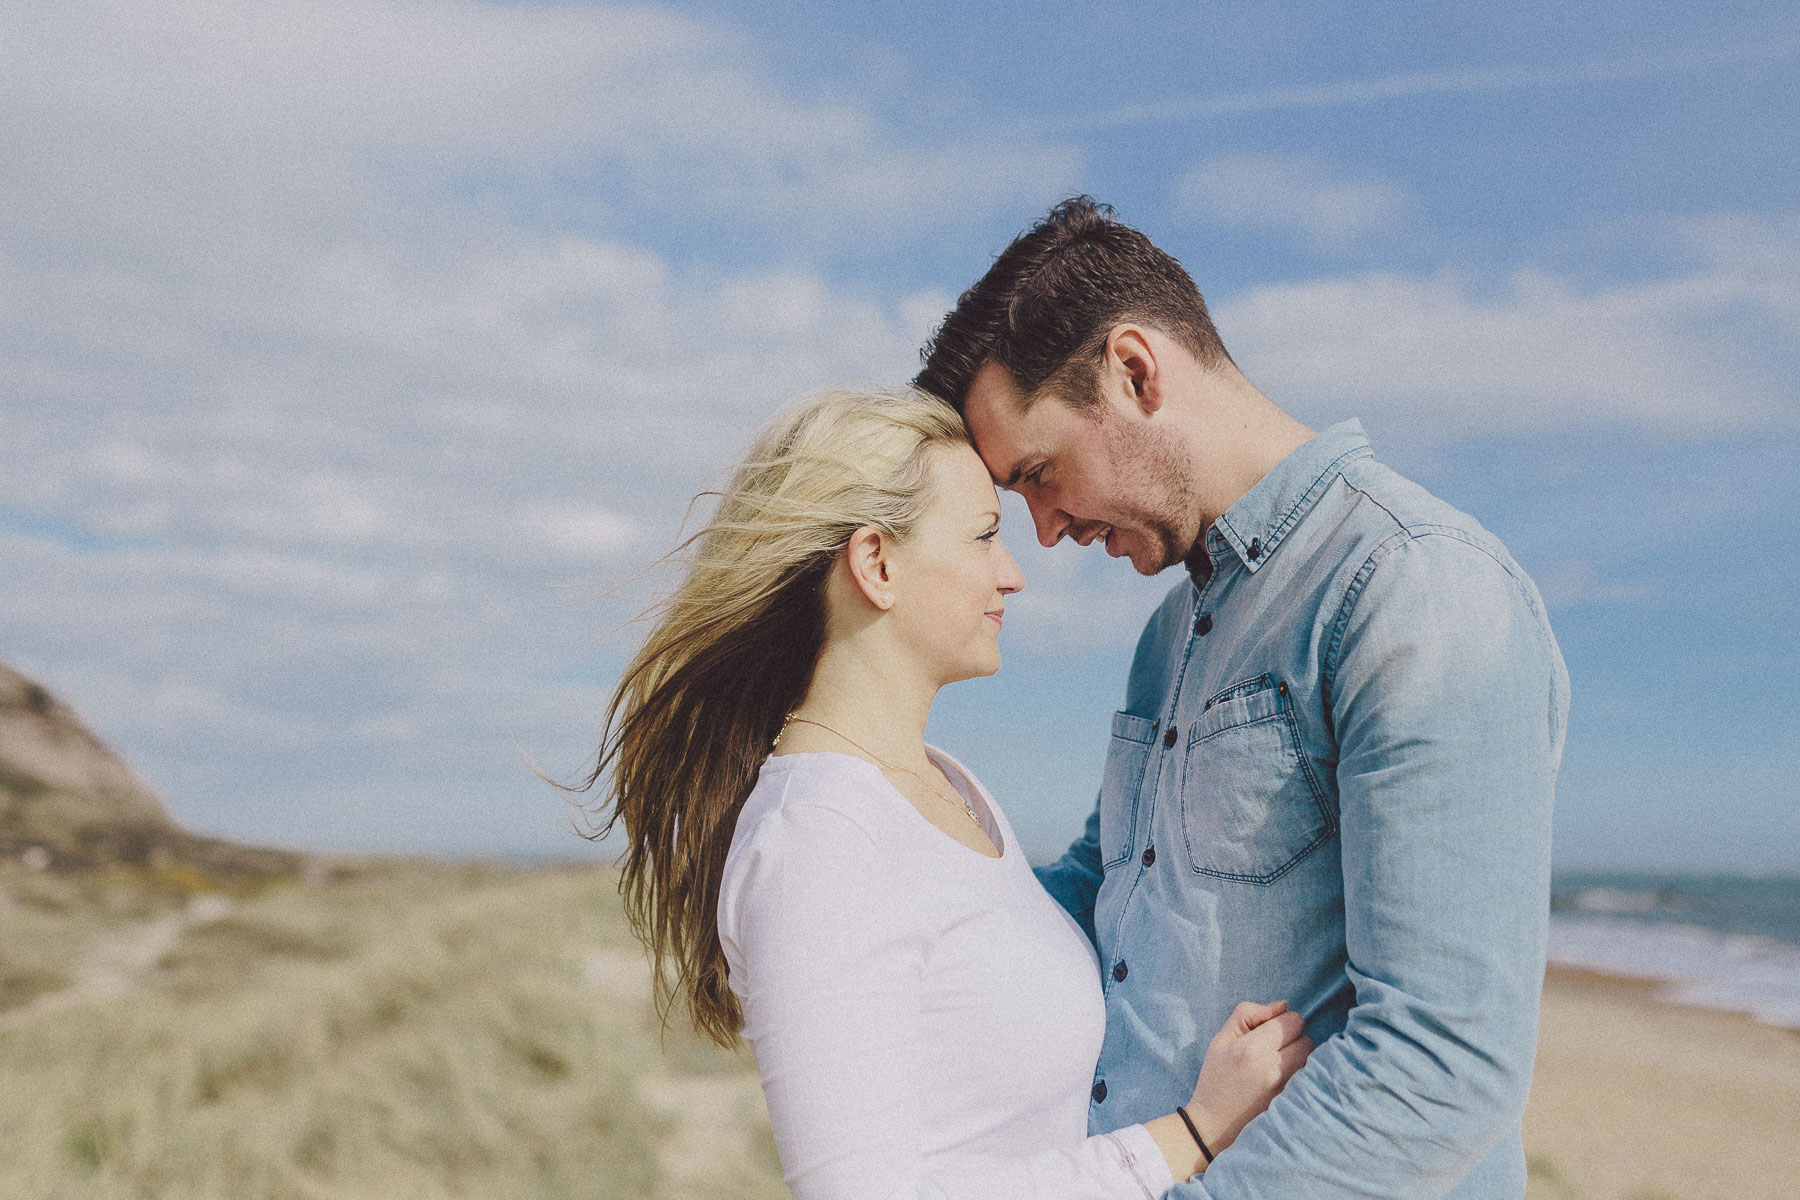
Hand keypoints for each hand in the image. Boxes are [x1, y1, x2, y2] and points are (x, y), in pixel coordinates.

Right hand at [1186, 1000, 1313, 1153]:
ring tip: (1277, 1062)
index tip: (1269, 1029)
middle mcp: (1273, 1067)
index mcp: (1253, 1048)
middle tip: (1273, 1046)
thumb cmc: (1216, 1077)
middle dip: (1293, 1037)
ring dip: (1298, 1054)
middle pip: (1306, 1038)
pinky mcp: (1291, 1100)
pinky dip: (1299, 1071)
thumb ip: (1249, 1014)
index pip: (1292, 1020)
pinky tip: (1280, 1077)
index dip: (1282, 1020)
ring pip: (1310, 1057)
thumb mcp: (1221, 1039)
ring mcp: (1285, 1087)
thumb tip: (1283, 1005)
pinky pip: (1307, 1075)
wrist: (1215, 1124)